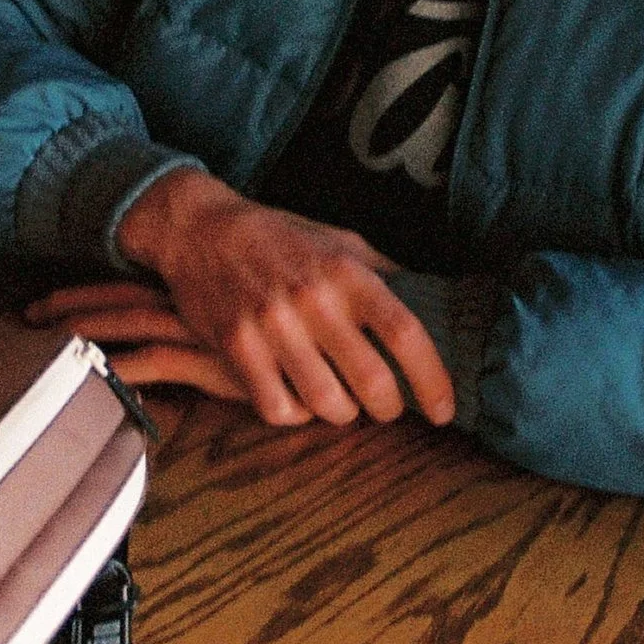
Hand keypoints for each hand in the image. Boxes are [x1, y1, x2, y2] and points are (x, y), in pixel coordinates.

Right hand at [29, 169, 454, 431]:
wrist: (200, 229)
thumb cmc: (279, 236)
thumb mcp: (339, 239)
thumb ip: (383, 271)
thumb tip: (431, 297)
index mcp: (348, 272)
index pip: (406, 333)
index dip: (432, 379)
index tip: (443, 410)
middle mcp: (313, 298)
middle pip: (371, 380)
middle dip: (388, 409)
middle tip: (388, 409)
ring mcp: (271, 324)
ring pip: (325, 402)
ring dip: (342, 414)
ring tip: (342, 405)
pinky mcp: (236, 346)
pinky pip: (276, 406)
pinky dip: (295, 415)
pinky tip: (299, 401)